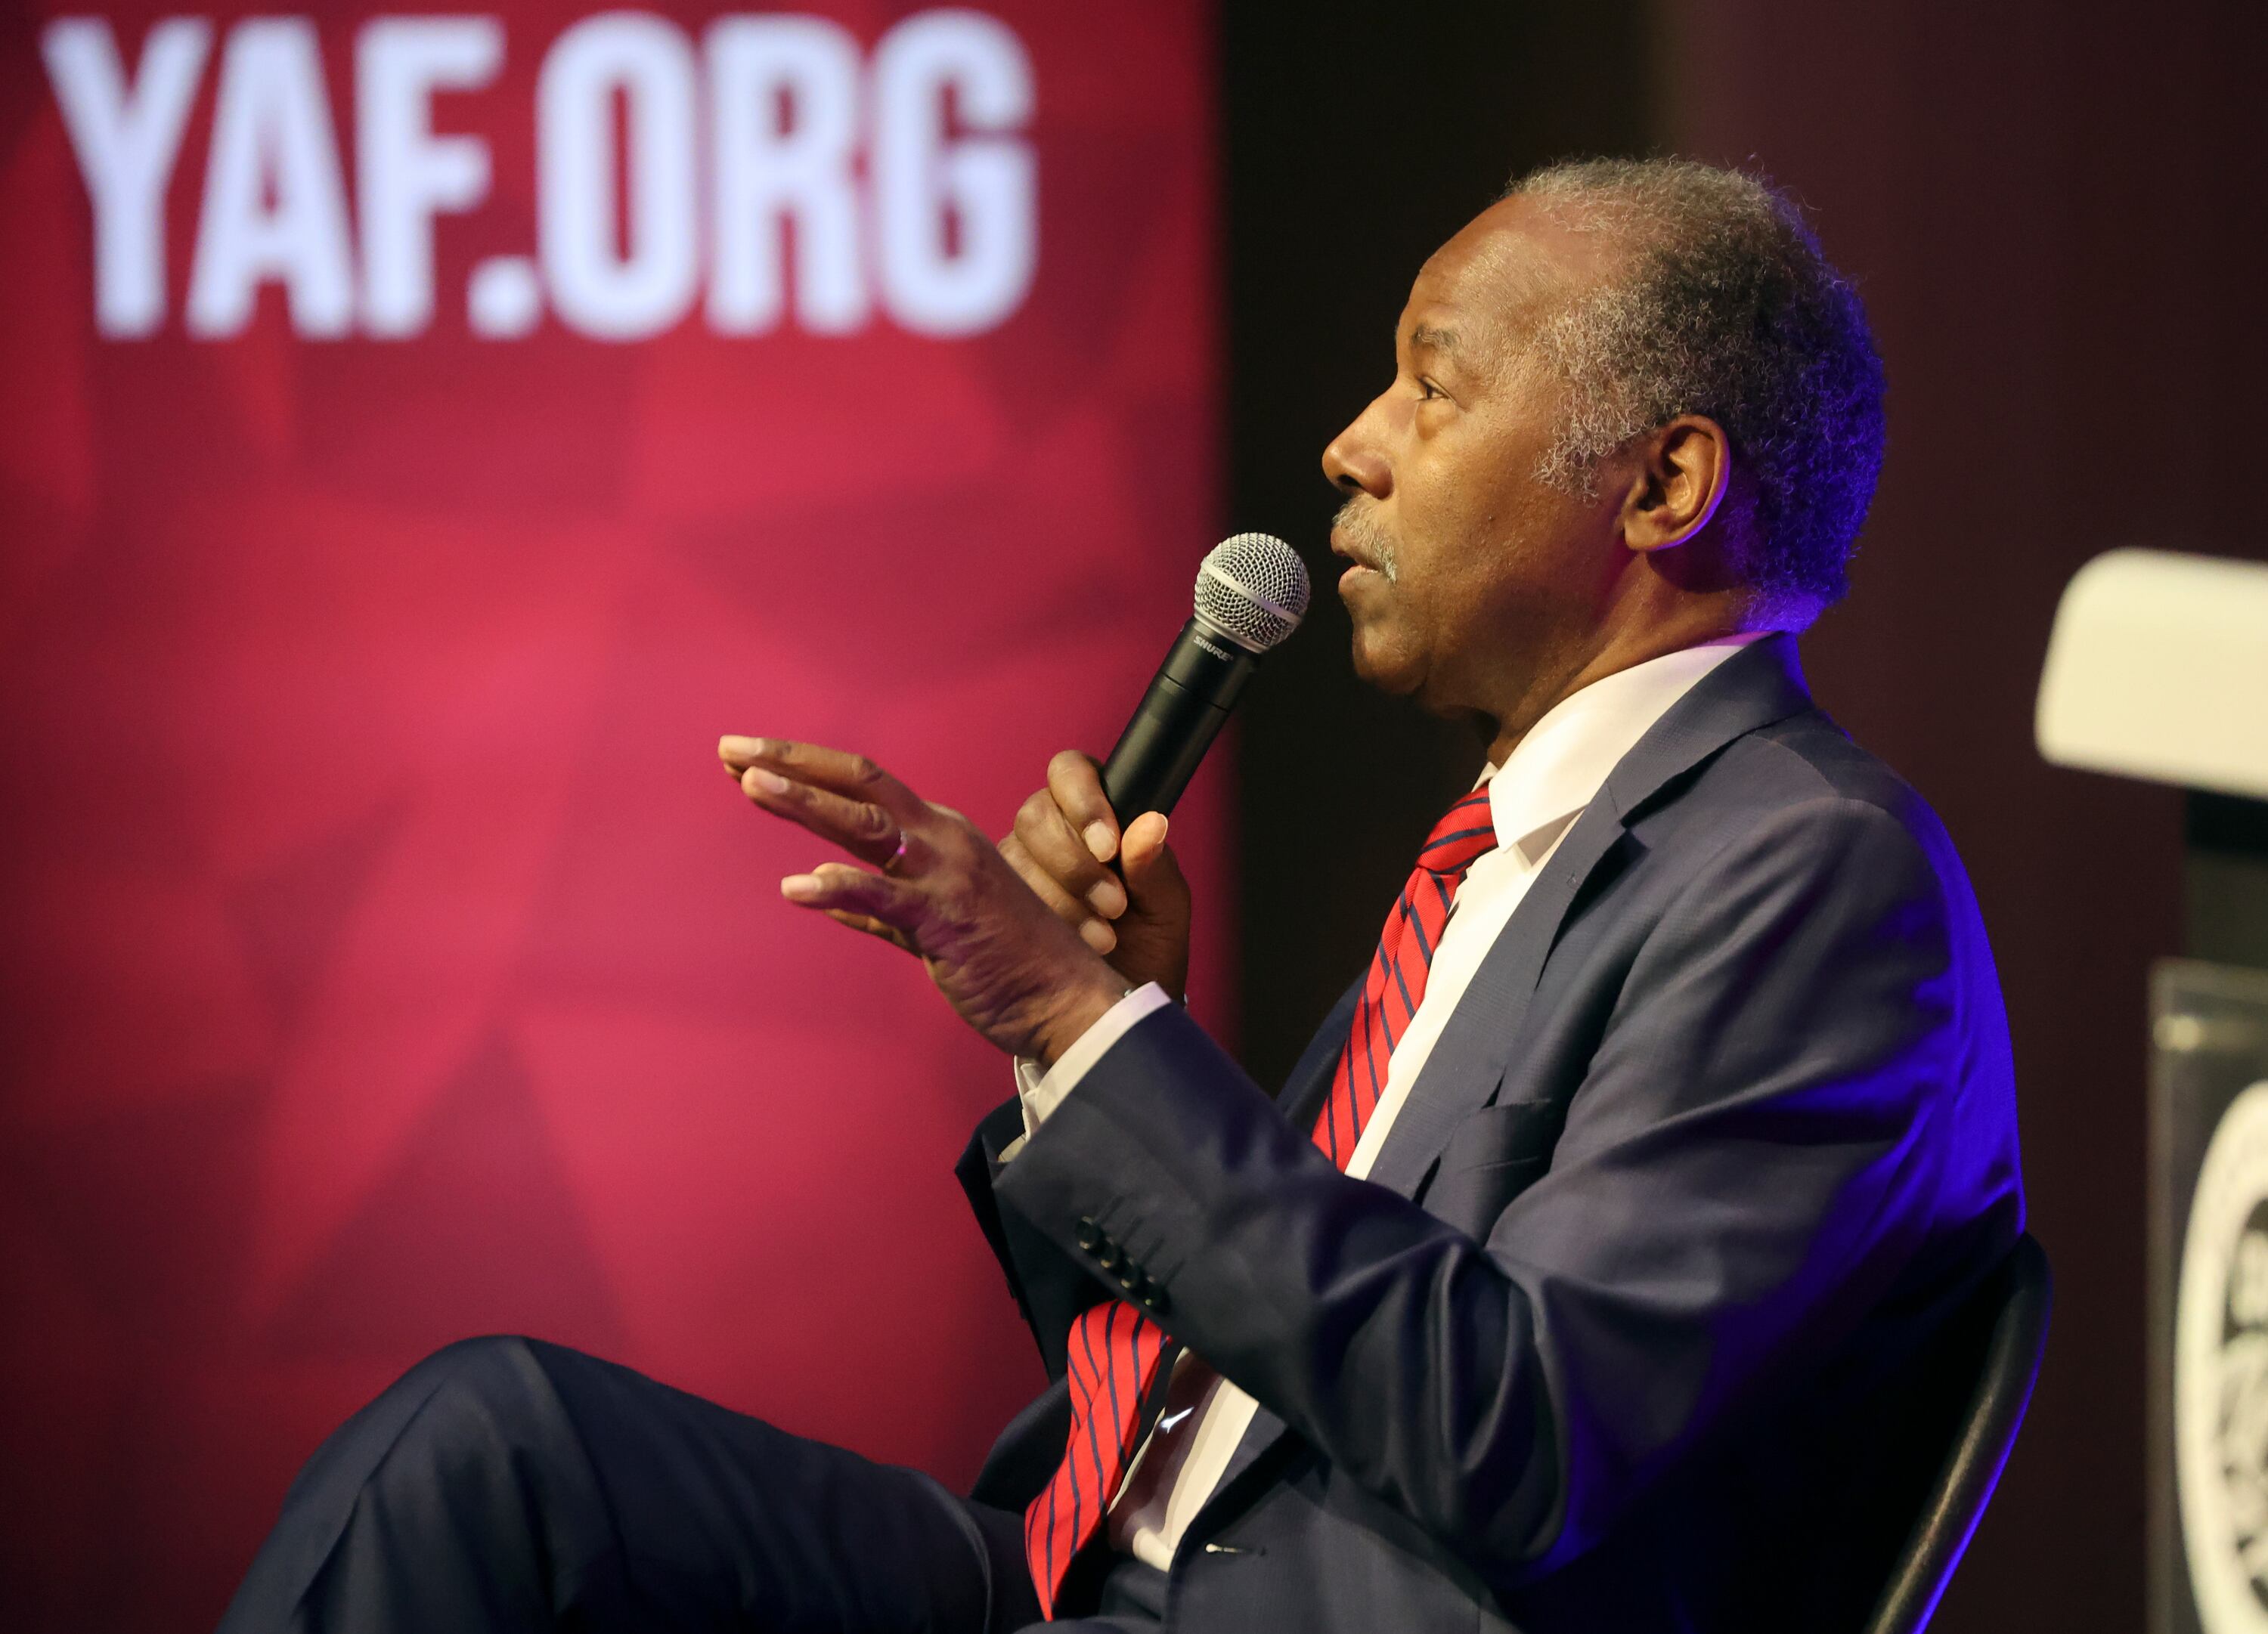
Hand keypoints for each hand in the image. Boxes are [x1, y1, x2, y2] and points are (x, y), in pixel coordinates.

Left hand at [718, 735, 1127, 1065]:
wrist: (1066, 999)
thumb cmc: (1004, 962)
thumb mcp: (933, 924)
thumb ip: (878, 909)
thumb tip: (824, 897)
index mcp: (939, 833)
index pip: (863, 784)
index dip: (804, 766)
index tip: (748, 758)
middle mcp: (942, 838)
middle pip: (860, 781)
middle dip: (793, 761)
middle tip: (731, 747)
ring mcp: (945, 875)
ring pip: (866, 825)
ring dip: (806, 801)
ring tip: (751, 785)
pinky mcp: (945, 919)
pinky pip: (884, 898)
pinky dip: (839, 889)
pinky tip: (796, 887)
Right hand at [1000, 750, 1191, 1001]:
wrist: (1122, 1001)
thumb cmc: (1149, 945)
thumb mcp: (1165, 908)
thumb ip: (1155, 866)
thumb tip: (1151, 824)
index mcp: (1094, 810)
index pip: (1070, 771)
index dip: (1083, 801)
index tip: (1108, 846)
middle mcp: (1049, 830)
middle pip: (1035, 815)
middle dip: (1074, 864)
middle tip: (1114, 906)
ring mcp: (1016, 866)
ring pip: (1013, 859)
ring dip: (1061, 901)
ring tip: (1103, 938)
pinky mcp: (994, 904)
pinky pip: (996, 900)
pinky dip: (1038, 924)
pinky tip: (1070, 945)